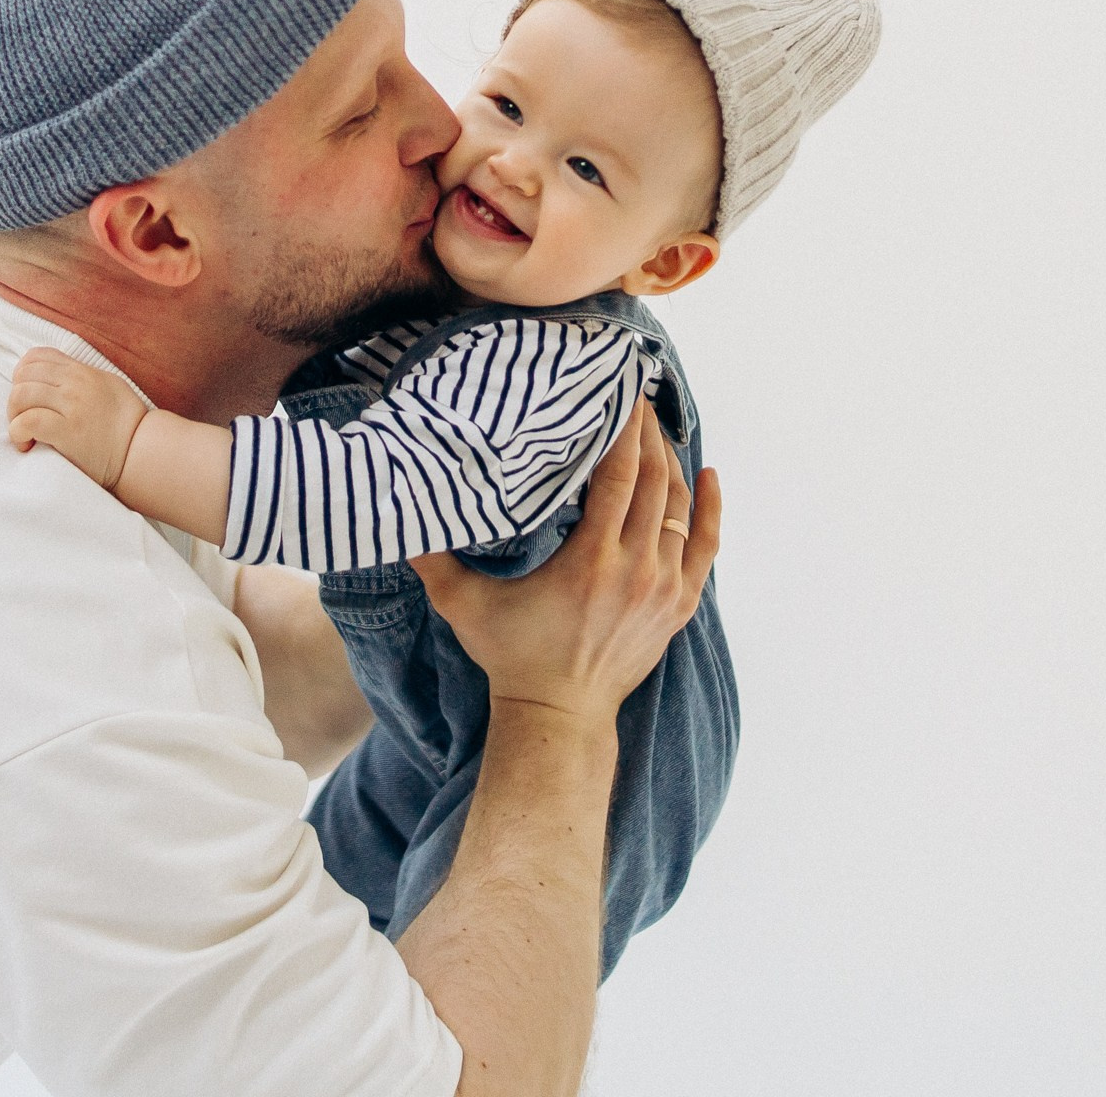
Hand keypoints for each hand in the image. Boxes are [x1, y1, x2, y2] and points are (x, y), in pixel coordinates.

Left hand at [6, 347, 149, 490]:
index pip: (37, 356)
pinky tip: (26, 444)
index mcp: (82, 371)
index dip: (22, 374)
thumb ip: (81, 377)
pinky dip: (18, 432)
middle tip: (23, 419)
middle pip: (23, 375)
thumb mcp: (108, 385)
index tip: (26, 395)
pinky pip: (28, 421)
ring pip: (21, 395)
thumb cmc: (127, 424)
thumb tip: (55, 376)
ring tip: (25, 434)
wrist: (143, 451)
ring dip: (14, 416)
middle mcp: (75, 383)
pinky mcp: (68, 431)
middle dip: (15, 398)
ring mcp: (71, 406)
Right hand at [412, 401, 720, 721]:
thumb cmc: (510, 655)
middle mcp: (635, 569)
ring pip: (677, 506)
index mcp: (590, 561)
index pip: (618, 474)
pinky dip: (709, 508)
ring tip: (655, 428)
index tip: (618, 391)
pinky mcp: (679, 604)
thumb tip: (395, 511)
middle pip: (653, 480)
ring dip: (670, 462)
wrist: (559, 714)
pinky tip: (709, 475)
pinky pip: (705, 545)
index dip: (622, 428)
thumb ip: (431, 557)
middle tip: (633, 396)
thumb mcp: (463, 604)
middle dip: (646, 432)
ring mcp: (663, 588)